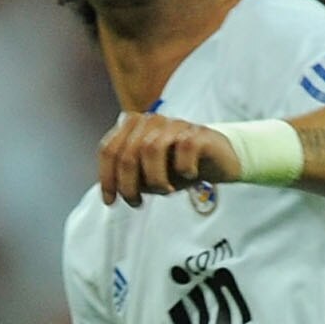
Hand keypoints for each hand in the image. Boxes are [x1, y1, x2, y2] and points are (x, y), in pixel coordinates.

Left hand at [99, 113, 242, 206]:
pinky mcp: (198, 131)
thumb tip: (115, 190)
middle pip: (127, 153)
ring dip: (155, 178)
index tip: (111, 201)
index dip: (107, 177)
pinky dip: (184, 168)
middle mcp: (151, 120)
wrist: (218, 160)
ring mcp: (175, 124)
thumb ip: (130, 178)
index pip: (109, 149)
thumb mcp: (149, 175)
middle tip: (137, 202)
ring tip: (165, 191)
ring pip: (151, 148)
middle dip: (128, 184)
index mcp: (133, 127)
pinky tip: (189, 176)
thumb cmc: (179, 166)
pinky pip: (185, 148)